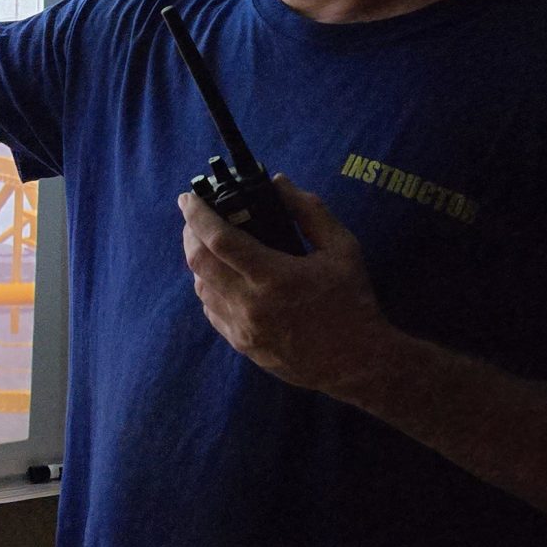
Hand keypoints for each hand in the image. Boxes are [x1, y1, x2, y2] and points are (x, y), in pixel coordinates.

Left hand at [180, 175, 399, 394]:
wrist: (358, 363)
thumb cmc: (352, 301)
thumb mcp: (342, 248)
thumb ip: (309, 211)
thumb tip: (278, 183)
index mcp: (274, 277)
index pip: (219, 239)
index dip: (197, 215)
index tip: (188, 198)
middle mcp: (250, 304)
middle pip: (198, 263)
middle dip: (190, 233)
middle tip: (196, 217)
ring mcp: (242, 328)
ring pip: (201, 288)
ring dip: (199, 262)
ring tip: (210, 244)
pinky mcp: (242, 345)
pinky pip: (211, 311)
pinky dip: (210, 288)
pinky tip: (223, 277)